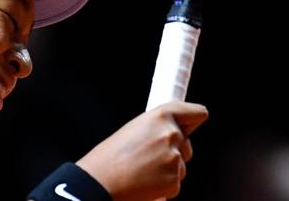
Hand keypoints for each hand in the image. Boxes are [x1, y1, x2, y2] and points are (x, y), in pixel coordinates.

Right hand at [76, 101, 207, 200]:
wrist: (100, 182)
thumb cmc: (108, 157)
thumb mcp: (133, 129)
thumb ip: (156, 128)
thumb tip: (172, 134)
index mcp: (161, 116)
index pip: (197, 113)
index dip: (192, 120)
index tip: (189, 125)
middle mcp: (171, 135)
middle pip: (187, 143)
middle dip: (174, 149)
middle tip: (149, 155)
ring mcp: (175, 160)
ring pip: (180, 165)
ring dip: (167, 168)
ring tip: (141, 169)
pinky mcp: (174, 182)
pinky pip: (174, 182)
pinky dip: (162, 184)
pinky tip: (143, 182)